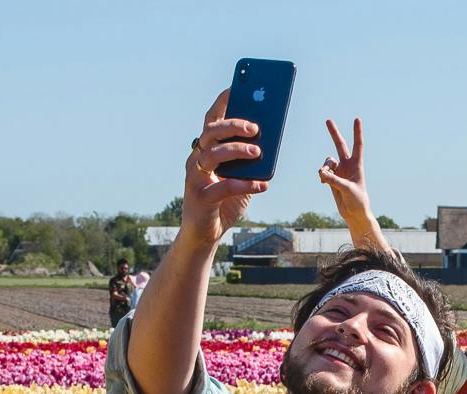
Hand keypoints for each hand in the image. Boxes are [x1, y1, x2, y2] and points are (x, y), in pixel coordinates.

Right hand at [179, 89, 267, 250]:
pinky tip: (262, 185)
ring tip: (258, 152)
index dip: (222, 103)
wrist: (206, 233)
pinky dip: (244, 184)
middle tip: (256, 127)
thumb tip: (270, 142)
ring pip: (213, 155)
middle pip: (212, 133)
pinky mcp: (200, 197)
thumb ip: (250, 161)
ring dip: (237, 150)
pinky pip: (223, 187)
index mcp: (206, 149)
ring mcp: (196, 177)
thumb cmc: (224, 201)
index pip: (212, 120)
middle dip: (233, 125)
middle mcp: (197, 159)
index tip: (236, 88)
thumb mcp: (241, 176)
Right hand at [318, 118, 371, 225]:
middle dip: (334, 133)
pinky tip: (322, 182)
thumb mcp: (346, 190)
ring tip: (324, 178)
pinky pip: (323, 171)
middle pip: (340, 145)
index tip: (357, 119)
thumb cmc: (357, 201)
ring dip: (325, 167)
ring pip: (328, 161)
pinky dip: (322, 175)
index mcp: (357, 165)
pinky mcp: (332, 178)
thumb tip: (320, 172)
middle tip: (328, 120)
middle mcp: (348, 165)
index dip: (357, 132)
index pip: (357, 145)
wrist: (354, 213)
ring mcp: (339, 171)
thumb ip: (333, 180)